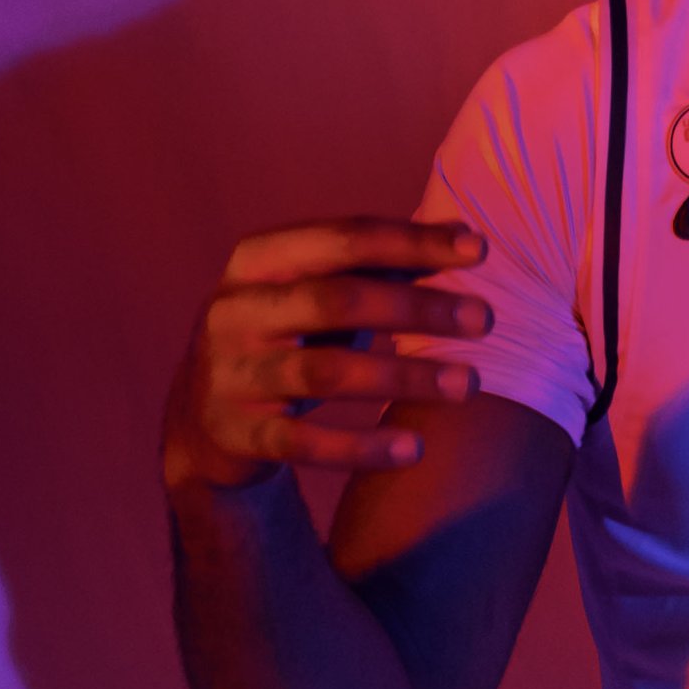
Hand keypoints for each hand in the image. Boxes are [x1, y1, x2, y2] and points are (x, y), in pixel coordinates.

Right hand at [161, 221, 491, 494]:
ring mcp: (228, 373)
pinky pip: (303, 443)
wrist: (201, 418)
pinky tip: (413, 450)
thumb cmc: (286, 335)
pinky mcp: (233, 434)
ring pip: (325, 373)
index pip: (345, 239)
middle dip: (418, 308)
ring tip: (468, 384)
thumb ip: (381, 265)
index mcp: (258, 259)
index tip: (480, 250)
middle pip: (337, 300)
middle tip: (486, 319)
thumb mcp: (318, 291)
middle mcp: (235, 309)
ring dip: (403, 377)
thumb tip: (467, 238)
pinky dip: (360, 447)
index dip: (413, 241)